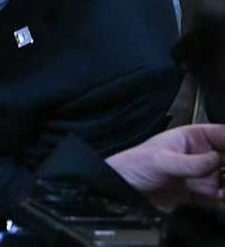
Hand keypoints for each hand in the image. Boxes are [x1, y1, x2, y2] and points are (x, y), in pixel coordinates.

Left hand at [106, 124, 224, 211]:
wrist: (119, 189)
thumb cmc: (134, 165)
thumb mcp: (160, 160)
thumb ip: (190, 163)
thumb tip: (217, 160)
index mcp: (191, 138)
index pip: (222, 134)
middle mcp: (200, 155)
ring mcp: (201, 176)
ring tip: (224, 190)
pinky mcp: (198, 196)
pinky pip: (220, 198)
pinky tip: (222, 199)